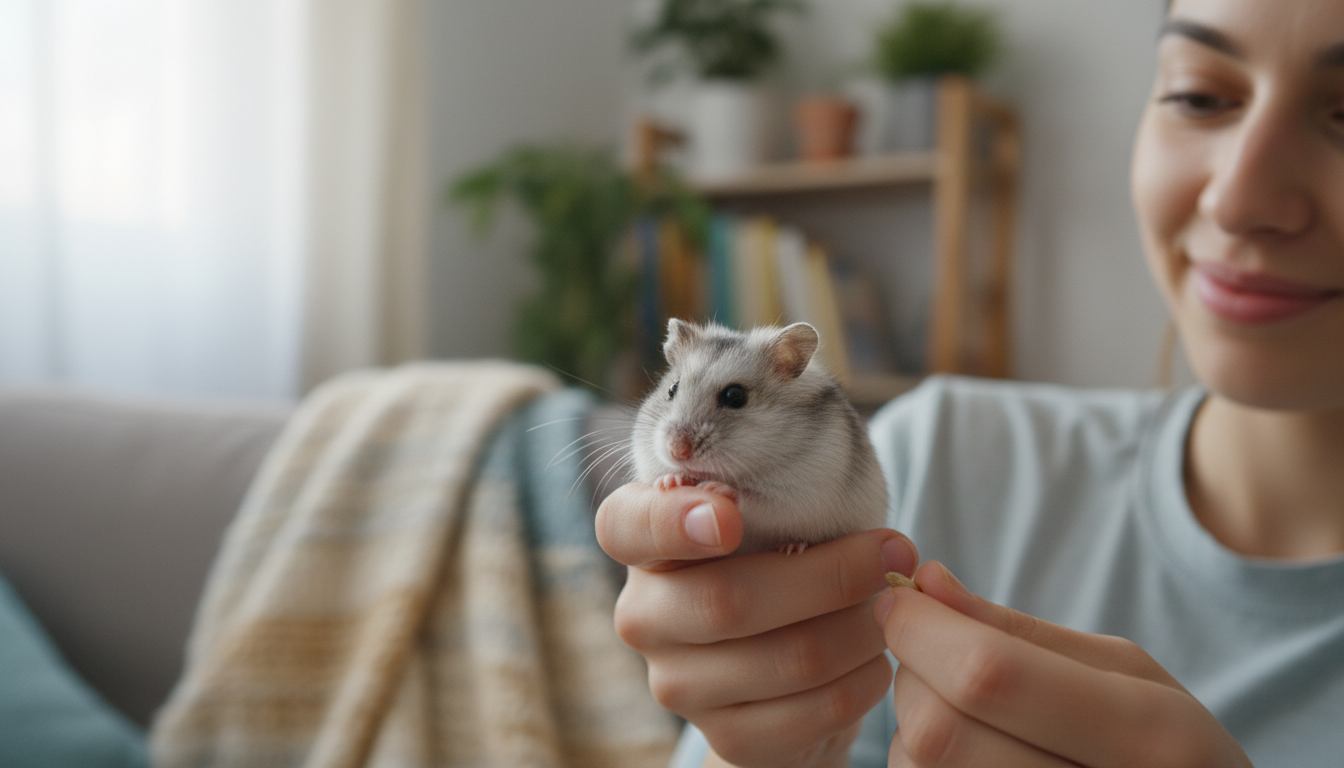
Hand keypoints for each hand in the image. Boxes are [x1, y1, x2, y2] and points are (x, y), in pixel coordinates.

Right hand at [596, 482, 918, 767]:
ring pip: (790, 657)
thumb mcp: (768, 516)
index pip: (626, 526)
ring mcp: (676, 684)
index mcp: (640, 542)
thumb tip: (871, 539)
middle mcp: (643, 615)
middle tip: (896, 550)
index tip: (729, 516)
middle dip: (833, 573)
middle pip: (730, 599)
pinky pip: (814, 709)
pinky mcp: (725, 736)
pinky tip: (877, 657)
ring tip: (894, 604)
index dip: (673, 522)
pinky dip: (865, 678)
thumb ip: (781, 501)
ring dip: (862, 627)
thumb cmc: (778, 560)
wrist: (782, 670)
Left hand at [874, 562, 1253, 766]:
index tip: (898, 598)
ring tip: (966, 714)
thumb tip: (928, 583)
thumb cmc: (1164, 749)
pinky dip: (923, 763)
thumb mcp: (1127, 675)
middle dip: (913, 674)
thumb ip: (1022, 630)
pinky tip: (968, 755)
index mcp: (1151, 739)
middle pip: (938, 729)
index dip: (922, 629)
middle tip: (932, 653)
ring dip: (914, 724)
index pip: (987, 676)